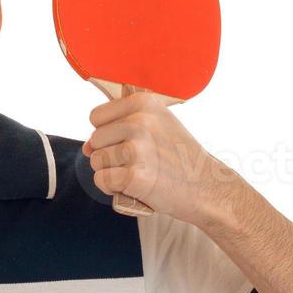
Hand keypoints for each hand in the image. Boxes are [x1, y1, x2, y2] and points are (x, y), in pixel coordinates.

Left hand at [82, 91, 237, 226]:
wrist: (205, 187)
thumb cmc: (179, 157)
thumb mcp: (159, 124)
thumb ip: (121, 126)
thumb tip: (86, 147)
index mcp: (143, 104)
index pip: (96, 117)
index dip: (108, 134)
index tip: (130, 142)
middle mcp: (140, 122)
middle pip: (94, 141)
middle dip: (108, 155)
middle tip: (137, 163)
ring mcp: (137, 149)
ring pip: (96, 161)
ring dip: (111, 172)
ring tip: (138, 174)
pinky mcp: (135, 176)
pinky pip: (101, 180)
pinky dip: (112, 188)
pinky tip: (133, 187)